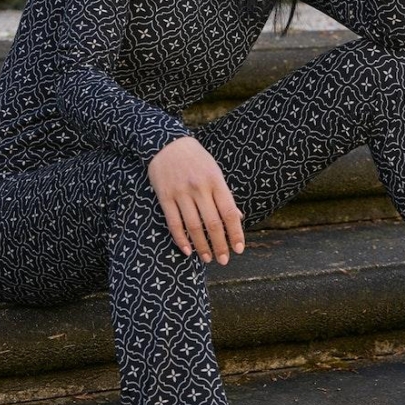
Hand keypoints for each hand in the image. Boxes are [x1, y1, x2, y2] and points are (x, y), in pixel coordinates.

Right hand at [148, 136, 244, 265]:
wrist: (167, 143)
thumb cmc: (196, 159)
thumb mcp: (214, 172)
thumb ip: (224, 195)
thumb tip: (237, 217)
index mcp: (215, 181)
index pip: (229, 212)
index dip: (236, 233)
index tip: (239, 248)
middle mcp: (199, 187)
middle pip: (213, 223)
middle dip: (220, 245)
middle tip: (224, 260)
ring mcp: (181, 192)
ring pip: (194, 226)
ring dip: (201, 246)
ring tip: (207, 258)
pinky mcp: (165, 196)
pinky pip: (174, 223)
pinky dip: (181, 239)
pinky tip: (187, 251)